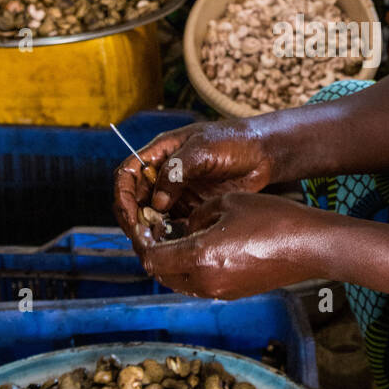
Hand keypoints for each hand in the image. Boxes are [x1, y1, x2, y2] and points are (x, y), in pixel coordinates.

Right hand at [113, 121, 275, 246]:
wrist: (264, 153)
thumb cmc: (235, 141)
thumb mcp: (204, 149)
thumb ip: (177, 171)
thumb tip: (157, 202)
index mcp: (161, 153)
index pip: (128, 174)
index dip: (123, 195)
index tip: (130, 216)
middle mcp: (165, 174)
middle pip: (136, 200)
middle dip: (135, 220)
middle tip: (143, 240)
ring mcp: (178, 192)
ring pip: (153, 216)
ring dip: (151, 232)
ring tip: (159, 246)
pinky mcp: (192, 207)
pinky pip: (173, 225)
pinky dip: (170, 236)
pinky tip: (177, 245)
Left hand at [138, 191, 328, 297]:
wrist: (310, 246)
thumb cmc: (272, 219)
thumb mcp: (227, 203)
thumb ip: (197, 215)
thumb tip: (187, 226)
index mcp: (199, 257)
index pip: (152, 259)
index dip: (143, 243)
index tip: (145, 228)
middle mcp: (205, 282)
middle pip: (162, 275)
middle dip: (156, 254)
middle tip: (159, 233)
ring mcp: (220, 292)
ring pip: (180, 282)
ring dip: (175, 264)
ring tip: (182, 239)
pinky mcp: (234, 294)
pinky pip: (201, 284)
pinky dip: (194, 269)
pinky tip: (206, 248)